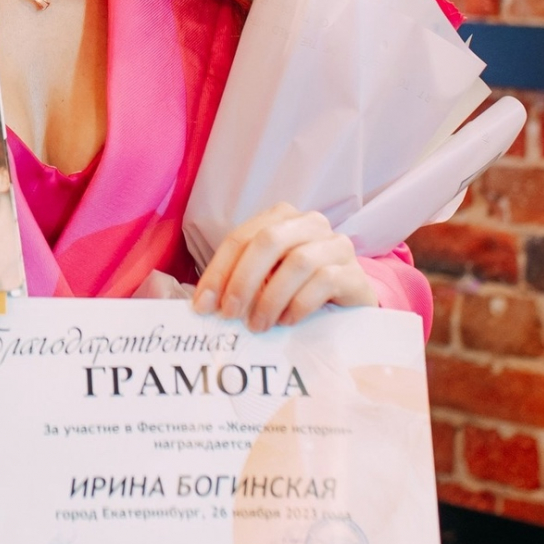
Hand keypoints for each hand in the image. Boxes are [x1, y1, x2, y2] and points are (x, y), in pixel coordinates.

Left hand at [191, 203, 375, 330]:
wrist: (349, 306)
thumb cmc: (297, 290)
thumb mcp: (262, 280)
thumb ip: (232, 282)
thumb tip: (188, 298)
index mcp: (281, 217)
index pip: (241, 238)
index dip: (218, 271)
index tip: (203, 306)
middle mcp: (310, 223)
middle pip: (269, 241)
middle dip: (243, 280)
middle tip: (230, 314)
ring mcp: (336, 244)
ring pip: (298, 262)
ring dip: (271, 298)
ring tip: (258, 325)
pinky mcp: (355, 272)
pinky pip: (324, 281)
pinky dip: (299, 304)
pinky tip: (287, 321)